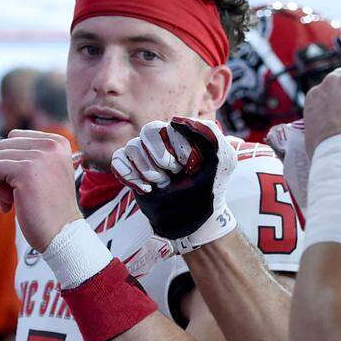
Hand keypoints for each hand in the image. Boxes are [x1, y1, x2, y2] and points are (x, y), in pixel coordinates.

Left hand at [0, 129, 81, 251]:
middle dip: (3, 170)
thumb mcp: (47, 172)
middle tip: (16, 193)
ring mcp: (38, 156)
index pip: (15, 137)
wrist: (62, 234)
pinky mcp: (24, 171)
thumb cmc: (51, 209)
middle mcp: (51, 145)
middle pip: (3, 145)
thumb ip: (30, 155)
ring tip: (15, 199)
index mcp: (58, 142)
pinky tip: (10, 205)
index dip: (12, 162)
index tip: (23, 183)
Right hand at [110, 117, 237, 250]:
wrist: (192, 220)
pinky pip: (118, 160)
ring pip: (132, 147)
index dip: (178, 147)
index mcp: (182, 135)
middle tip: (173, 174)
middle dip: (160, 157)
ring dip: (148, 170)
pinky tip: (145, 189)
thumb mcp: (222, 160)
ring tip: (161, 184)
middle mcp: (161, 141)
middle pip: (148, 131)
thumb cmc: (208, 188)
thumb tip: (175, 121)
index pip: (169, 127)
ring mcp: (144, 155)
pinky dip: (129, 175)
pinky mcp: (130, 169)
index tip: (190, 165)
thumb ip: (209, 134)